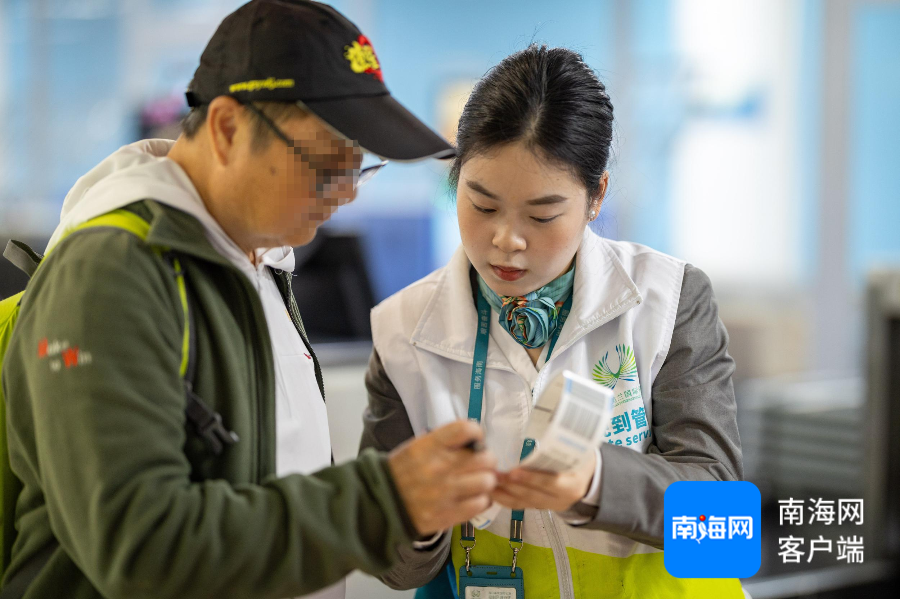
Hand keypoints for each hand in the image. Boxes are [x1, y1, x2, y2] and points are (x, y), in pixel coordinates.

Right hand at [387, 421, 497, 535]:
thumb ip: (445, 443)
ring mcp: (444, 493)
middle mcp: (438, 468)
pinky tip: (472, 497)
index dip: (476, 433)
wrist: (381, 504)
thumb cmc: (402, 473)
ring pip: (486, 481)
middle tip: (479, 464)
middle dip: (485, 460)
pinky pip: (480, 503)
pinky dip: (480, 500)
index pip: (465, 430)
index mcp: (428, 447)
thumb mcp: (417, 448)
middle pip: (484, 457)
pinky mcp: (448, 515)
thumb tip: (474, 442)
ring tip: (476, 482)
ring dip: (485, 481)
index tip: (476, 439)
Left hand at [492, 449, 595, 511]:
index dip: (532, 478)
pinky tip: (493, 491)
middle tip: (495, 475)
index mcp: (573, 484)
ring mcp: (550, 506)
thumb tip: (545, 420)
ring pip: (524, 503)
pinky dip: (505, 499)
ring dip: (504, 493)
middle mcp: (562, 499)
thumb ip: (562, 444)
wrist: (591, 479)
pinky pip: (520, 506)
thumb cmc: (583, 460)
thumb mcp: (580, 452)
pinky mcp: (541, 507)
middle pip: (534, 495)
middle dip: (512, 486)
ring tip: (489, 481)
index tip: (514, 471)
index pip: (551, 482)